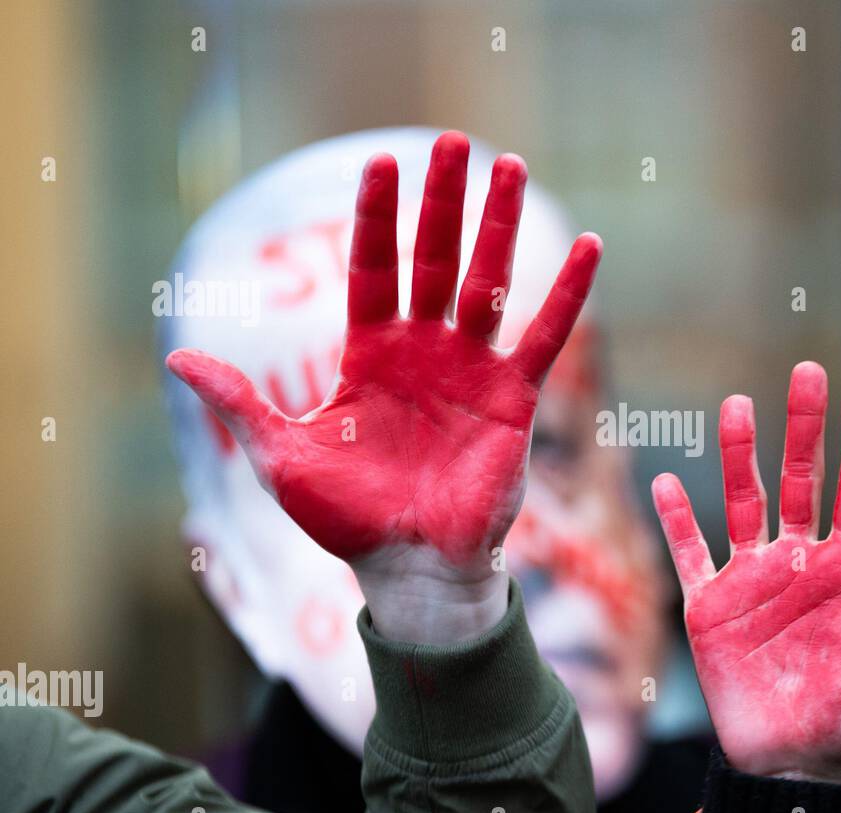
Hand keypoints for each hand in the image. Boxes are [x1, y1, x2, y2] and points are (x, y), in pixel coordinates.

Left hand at [167, 132, 601, 643]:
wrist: (408, 569)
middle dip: (444, 201)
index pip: (374, 268)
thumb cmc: (346, 520)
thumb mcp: (280, 457)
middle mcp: (423, 352)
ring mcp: (471, 371)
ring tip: (515, 168)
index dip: (377, 217)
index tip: (381, 163)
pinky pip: (543, 338)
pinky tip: (591, 248)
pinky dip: (566, 296)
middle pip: (434, 258)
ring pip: (489, 283)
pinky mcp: (512, 399)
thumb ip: (240, 402)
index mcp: (370, 356)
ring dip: (502, 226)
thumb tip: (175, 358)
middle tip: (455, 142)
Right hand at [652, 362, 840, 785]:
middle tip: (808, 371)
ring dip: (739, 455)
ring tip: (736, 405)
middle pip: (801, 478)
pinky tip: (666, 482)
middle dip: (804, 426)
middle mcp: (798, 561)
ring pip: (744, 501)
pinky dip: (677, 519)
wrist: (793, 766)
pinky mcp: (709, 607)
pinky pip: (690, 553)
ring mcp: (751, 579)